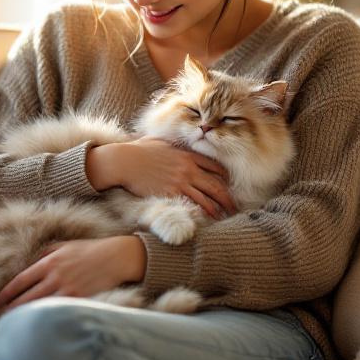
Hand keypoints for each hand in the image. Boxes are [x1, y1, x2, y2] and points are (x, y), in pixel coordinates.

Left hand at [0, 235, 145, 310]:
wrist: (115, 257)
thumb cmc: (89, 250)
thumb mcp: (64, 246)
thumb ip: (45, 254)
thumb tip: (29, 264)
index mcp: (49, 261)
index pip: (21, 280)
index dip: (7, 293)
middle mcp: (56, 276)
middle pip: (27, 297)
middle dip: (12, 308)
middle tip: (0, 317)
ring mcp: (68, 289)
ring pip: (41, 306)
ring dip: (26, 315)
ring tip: (15, 324)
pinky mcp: (79, 299)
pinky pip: (58, 310)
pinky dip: (47, 317)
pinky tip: (39, 324)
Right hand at [87, 138, 236, 218]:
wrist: (124, 161)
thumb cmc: (137, 150)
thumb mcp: (159, 140)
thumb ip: (172, 143)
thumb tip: (173, 142)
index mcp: (187, 154)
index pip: (214, 166)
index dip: (224, 177)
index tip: (229, 185)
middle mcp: (188, 168)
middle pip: (216, 184)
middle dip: (228, 197)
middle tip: (235, 206)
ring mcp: (181, 181)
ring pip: (208, 197)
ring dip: (219, 208)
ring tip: (226, 216)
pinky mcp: (172, 193)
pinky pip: (193, 204)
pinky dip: (203, 212)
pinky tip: (210, 218)